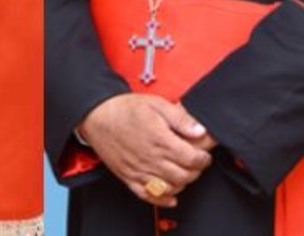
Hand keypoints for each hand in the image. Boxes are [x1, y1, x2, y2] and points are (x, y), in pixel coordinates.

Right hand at [78, 93, 212, 206]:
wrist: (98, 116)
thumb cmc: (126, 109)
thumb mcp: (157, 104)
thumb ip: (181, 118)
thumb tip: (200, 130)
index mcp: (160, 140)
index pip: (191, 159)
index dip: (203, 159)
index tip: (205, 155)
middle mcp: (150, 158)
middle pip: (183, 175)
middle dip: (196, 171)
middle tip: (198, 163)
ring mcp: (139, 170)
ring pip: (169, 187)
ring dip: (182, 183)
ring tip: (185, 173)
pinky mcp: (128, 177)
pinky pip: (147, 195)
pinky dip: (162, 199)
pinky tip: (170, 196)